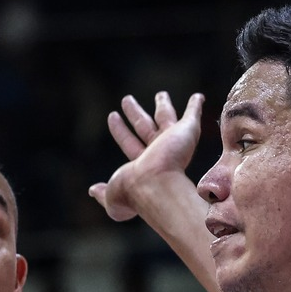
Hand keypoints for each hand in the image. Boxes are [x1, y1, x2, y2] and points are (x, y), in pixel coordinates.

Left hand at [89, 92, 203, 221]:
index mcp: (142, 165)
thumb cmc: (133, 194)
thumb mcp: (112, 197)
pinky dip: (195, 106)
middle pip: (144, 127)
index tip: (112, 116)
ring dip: (163, 104)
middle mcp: (158, 152)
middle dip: (135, 114)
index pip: (129, 143)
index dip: (120, 131)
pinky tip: (198, 97)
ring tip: (161, 94)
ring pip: (165, 116)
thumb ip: (103, 193)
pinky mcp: (187, 132)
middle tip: (127, 100)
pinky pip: (192, 115)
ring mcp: (173, 141)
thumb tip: (92, 190)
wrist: (155, 187)